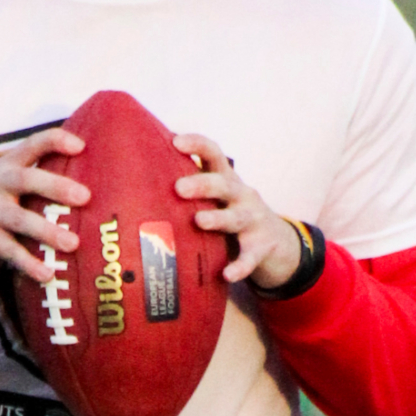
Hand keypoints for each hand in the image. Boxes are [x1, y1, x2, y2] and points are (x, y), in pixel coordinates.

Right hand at [0, 126, 90, 284]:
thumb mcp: (12, 190)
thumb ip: (40, 183)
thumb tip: (94, 184)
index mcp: (7, 166)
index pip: (31, 145)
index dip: (54, 141)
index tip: (81, 146)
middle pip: (25, 179)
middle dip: (56, 186)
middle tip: (85, 197)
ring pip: (19, 219)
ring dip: (47, 231)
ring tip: (73, 243)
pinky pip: (9, 251)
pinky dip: (29, 263)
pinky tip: (48, 274)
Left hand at [172, 133, 301, 286]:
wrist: (276, 241)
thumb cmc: (232, 213)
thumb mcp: (218, 196)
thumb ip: (191, 188)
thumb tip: (139, 176)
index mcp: (228, 180)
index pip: (214, 155)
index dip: (197, 145)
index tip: (175, 142)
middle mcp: (242, 196)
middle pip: (224, 185)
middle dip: (202, 184)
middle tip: (178, 188)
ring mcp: (254, 221)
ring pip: (237, 218)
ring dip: (218, 219)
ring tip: (199, 221)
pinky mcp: (261, 248)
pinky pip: (250, 257)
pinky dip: (239, 265)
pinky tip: (227, 274)